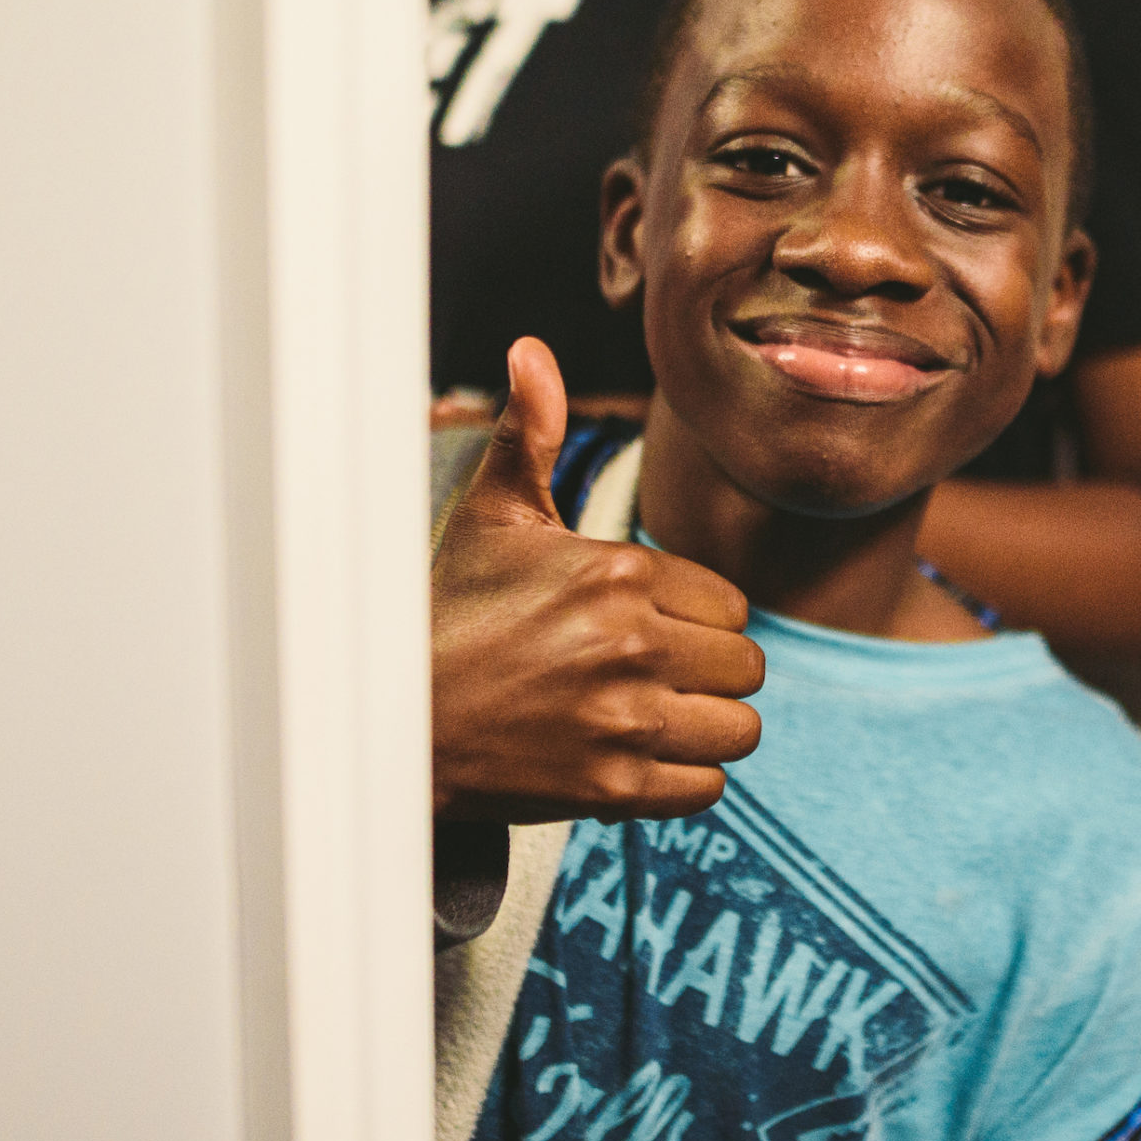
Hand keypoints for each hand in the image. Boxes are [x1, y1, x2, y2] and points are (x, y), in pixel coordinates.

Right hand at [431, 339, 763, 823]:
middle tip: (657, 673)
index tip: (650, 625)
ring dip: (707, 726)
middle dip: (711, 671)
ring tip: (657, 715)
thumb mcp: (492, 516)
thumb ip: (532, 433)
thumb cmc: (449, 613)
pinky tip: (637, 757)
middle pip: (747, 666)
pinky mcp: (613, 788)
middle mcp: (630, 645)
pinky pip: (706, 789)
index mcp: (617, 573)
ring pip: (739, 728)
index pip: (730, 605)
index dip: (698, 617)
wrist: (393, 721)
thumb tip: (531, 352)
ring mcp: (624, 722)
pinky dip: (684, 779)